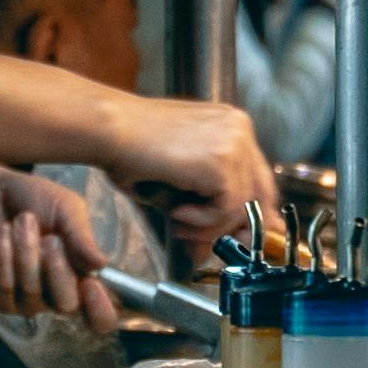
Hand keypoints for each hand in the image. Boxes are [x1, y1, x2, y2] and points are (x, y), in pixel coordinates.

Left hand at [0, 164, 109, 321]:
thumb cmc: (34, 201)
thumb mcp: (66, 208)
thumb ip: (81, 236)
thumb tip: (101, 264)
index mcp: (82, 278)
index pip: (101, 316)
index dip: (101, 310)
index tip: (92, 284)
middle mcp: (56, 296)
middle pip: (67, 305)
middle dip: (58, 269)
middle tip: (50, 238)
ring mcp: (24, 300)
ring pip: (32, 293)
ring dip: (26, 252)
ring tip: (22, 220)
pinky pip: (3, 288)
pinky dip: (3, 256)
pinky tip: (0, 233)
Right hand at [115, 97, 275, 263]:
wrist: (107, 129)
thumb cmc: (130, 148)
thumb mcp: (182, 172)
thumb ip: (213, 198)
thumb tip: (240, 237)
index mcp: (231, 125)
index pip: (258, 177)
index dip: (248, 211)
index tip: (235, 235)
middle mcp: (239, 128)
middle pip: (261, 193)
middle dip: (235, 226)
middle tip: (206, 243)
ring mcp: (234, 144)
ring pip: (241, 207)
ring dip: (208, 226)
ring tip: (177, 222)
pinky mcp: (222, 163)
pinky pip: (225, 211)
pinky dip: (200, 222)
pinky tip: (176, 211)